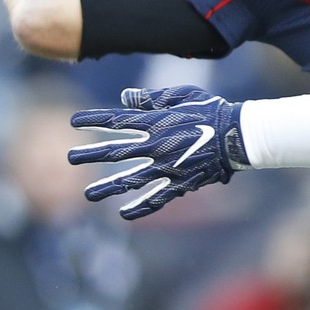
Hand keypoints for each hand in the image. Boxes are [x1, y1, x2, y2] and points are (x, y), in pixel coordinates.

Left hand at [69, 86, 250, 219]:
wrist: (239, 135)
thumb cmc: (212, 110)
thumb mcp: (183, 95)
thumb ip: (152, 97)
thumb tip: (124, 98)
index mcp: (156, 121)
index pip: (117, 121)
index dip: (93, 120)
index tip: (73, 122)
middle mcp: (156, 145)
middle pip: (116, 151)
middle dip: (90, 155)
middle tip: (70, 157)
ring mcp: (167, 167)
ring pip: (130, 179)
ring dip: (107, 187)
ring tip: (88, 194)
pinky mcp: (180, 182)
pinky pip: (156, 198)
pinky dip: (140, 207)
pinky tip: (123, 214)